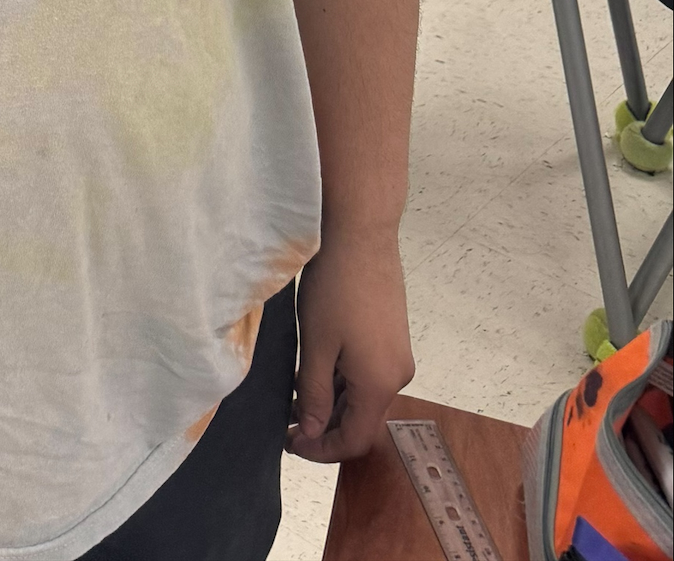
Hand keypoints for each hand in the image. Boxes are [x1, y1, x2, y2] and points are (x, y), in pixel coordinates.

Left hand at [286, 228, 414, 462]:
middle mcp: (397, 375)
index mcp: (380, 384)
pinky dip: (340, 379)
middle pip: (362, 419)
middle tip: (286, 420)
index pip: (355, 439)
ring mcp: (397, 353)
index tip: (289, 443)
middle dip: (324, 425)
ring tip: (292, 394)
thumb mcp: (316, 344)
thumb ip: (313, 393)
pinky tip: (313, 368)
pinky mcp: (392, 334)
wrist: (360, 232)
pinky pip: (367, 372)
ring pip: (362, 394)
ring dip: (330, 400)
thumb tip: (310, 432)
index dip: (322, 449)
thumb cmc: (334, 287)